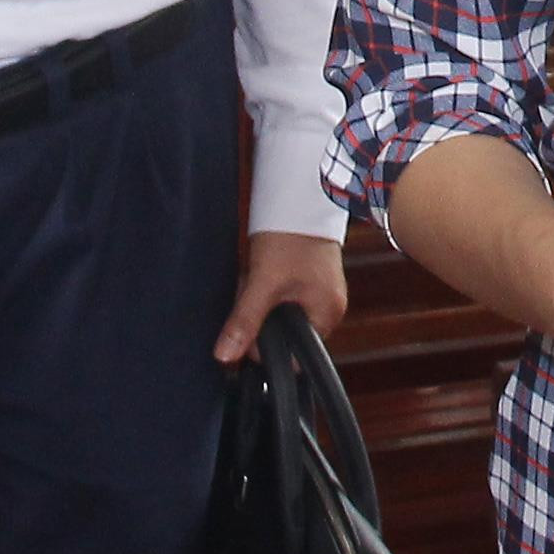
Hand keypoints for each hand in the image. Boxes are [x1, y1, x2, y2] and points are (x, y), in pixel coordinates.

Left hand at [214, 232, 347, 368]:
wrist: (298, 199)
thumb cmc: (291, 237)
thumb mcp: (262, 283)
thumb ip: (245, 322)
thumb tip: (226, 355)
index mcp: (326, 316)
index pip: (293, 355)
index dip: (266, 345)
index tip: (248, 323)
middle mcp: (328, 308)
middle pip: (282, 333)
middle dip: (259, 315)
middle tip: (252, 287)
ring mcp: (319, 293)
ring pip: (277, 313)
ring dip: (260, 299)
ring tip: (257, 274)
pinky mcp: (309, 279)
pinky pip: (280, 296)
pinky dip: (266, 286)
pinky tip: (262, 270)